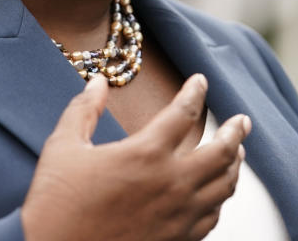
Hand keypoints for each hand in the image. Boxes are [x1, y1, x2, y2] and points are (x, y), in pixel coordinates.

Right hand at [22, 74, 250, 240]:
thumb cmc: (55, 204)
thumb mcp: (63, 147)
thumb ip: (84, 110)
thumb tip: (98, 82)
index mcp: (146, 153)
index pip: (184, 112)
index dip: (195, 92)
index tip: (201, 81)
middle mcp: (172, 183)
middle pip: (221, 151)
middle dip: (235, 131)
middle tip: (242, 120)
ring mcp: (179, 216)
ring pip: (224, 186)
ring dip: (235, 165)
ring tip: (238, 152)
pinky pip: (212, 217)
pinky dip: (220, 199)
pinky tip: (216, 194)